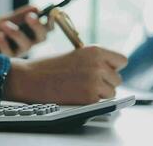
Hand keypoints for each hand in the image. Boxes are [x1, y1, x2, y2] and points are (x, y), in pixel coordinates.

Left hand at [0, 5, 53, 56]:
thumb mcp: (4, 20)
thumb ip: (19, 16)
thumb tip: (36, 8)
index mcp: (31, 31)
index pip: (47, 27)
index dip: (52, 20)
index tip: (49, 12)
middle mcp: (28, 43)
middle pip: (42, 37)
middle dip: (37, 26)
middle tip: (30, 17)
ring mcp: (19, 53)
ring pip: (26, 45)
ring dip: (16, 33)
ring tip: (4, 24)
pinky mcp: (9, 62)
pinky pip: (10, 53)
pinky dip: (3, 43)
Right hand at [3, 46, 127, 104]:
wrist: (30, 78)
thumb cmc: (49, 66)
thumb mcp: (75, 55)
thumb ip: (94, 60)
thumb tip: (112, 70)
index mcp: (95, 50)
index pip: (121, 60)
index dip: (112, 66)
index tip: (103, 70)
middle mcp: (98, 64)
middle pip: (117, 78)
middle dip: (105, 82)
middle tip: (85, 81)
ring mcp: (95, 82)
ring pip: (111, 92)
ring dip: (99, 93)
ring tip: (79, 88)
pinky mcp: (89, 98)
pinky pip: (101, 102)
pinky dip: (90, 102)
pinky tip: (75, 94)